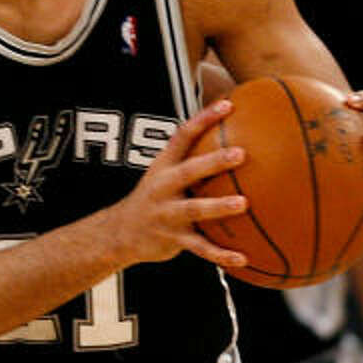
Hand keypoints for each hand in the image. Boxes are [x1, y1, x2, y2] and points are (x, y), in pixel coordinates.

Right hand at [105, 98, 248, 267]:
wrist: (119, 233)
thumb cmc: (153, 198)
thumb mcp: (163, 173)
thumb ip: (191, 159)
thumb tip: (231, 139)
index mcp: (163, 166)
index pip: (183, 135)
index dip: (204, 119)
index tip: (227, 105)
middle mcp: (163, 187)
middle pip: (189, 171)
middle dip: (214, 162)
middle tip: (240, 153)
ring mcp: (167, 214)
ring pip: (194, 209)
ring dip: (218, 206)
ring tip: (243, 203)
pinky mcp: (173, 239)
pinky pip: (200, 248)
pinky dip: (221, 254)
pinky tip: (243, 258)